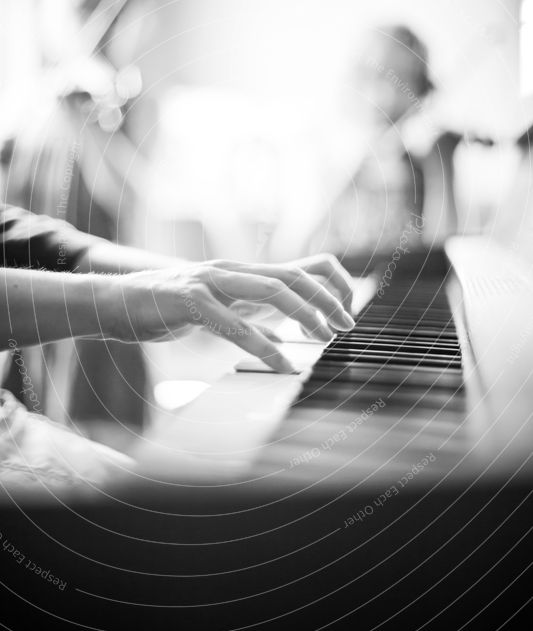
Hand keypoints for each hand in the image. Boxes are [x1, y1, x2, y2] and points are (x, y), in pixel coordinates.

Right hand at [107, 257, 354, 372]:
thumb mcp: (214, 308)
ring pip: (271, 288)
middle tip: (346, 325)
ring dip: (304, 313)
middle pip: (292, 275)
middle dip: (326, 299)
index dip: (330, 284)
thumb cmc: (164, 306)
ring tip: (323, 337)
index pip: (299, 267)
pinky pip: (235, 324)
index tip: (346, 311)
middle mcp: (230, 271)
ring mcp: (210, 282)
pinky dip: (263, 345)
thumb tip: (277, 333)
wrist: (114, 302)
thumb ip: (246, 315)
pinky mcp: (191, 302)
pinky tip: (282, 363)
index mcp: (240, 273)